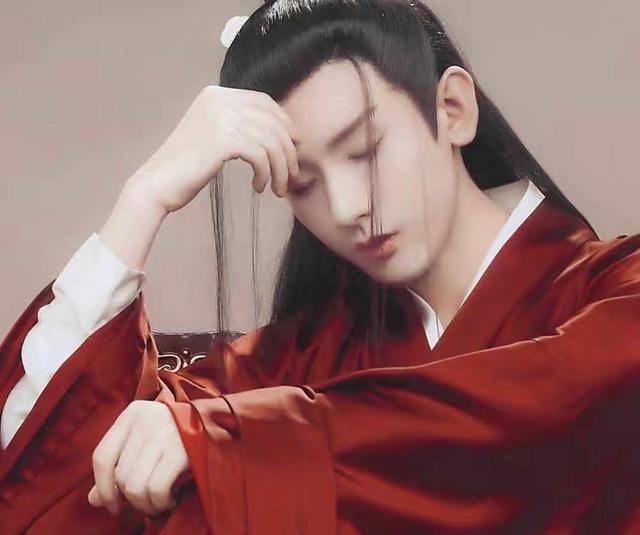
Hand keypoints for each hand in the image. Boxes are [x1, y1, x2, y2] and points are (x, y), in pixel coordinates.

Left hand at [88, 400, 188, 515]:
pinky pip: (156, 489)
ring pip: (135, 486)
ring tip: (157, 503)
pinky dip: (160, 502)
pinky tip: (170, 499)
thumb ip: (120, 465)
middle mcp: (145, 421)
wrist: (220, 423)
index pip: (101, 457)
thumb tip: (94, 500)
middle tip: (146, 502)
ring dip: (145, 504)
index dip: (103, 487)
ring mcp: (163, 434)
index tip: (113, 505)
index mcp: (132, 415)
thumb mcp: (146, 440)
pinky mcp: (181, 450)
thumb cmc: (178, 434)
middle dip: (131, 499)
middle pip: (120, 476)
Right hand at [130, 84, 299, 213]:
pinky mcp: (223, 140)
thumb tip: (280, 129)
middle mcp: (219, 100)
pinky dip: (265, 174)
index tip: (292, 147)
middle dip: (288, 151)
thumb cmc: (187, 167)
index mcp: (216, 94)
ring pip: (271, 142)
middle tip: (291, 174)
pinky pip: (261, 156)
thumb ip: (237, 124)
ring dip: (280, 169)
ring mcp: (221, 118)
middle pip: (273, 122)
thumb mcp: (212, 135)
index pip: (264, 102)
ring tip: (278, 189)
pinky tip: (258, 187)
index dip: (284, 123)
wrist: (157, 184)